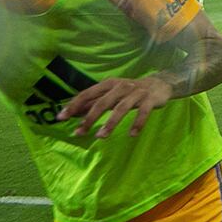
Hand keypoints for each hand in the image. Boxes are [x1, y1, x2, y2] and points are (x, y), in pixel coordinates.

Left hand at [57, 77, 173, 137]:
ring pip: (121, 108)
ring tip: (101, 137)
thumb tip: (73, 112)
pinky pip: (143, 112)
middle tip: (79, 133)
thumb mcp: (111, 94)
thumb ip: (94, 102)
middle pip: (102, 103)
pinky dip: (137, 124)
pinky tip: (132, 135)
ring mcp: (136, 93)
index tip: (61, 118)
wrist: (160, 84)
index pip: (88, 94)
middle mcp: (121, 86)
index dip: (74, 105)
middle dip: (89, 118)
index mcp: (109, 84)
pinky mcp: (150, 99)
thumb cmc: (130, 91)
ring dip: (110, 123)